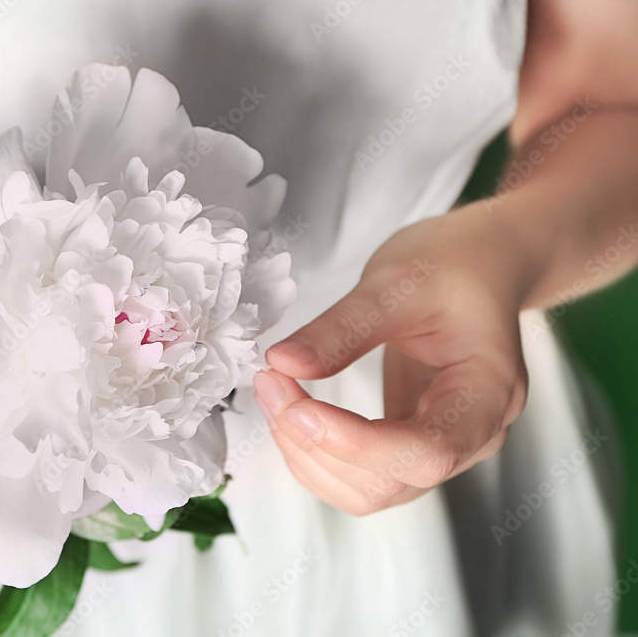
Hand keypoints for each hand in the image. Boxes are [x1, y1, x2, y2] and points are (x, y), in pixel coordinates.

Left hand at [253, 203, 529, 514]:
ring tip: (275, 396)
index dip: (356, 444)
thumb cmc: (456, 267)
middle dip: (318, 444)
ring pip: (370, 491)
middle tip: (271, 385)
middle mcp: (474, 436)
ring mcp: (444, 447)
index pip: (428, 451)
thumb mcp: (396, 283)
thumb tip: (283, 363)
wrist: (482, 266)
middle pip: (391, 481)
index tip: (297, 409)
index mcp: (488, 394)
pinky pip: (361, 478)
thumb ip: (341, 328)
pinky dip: (316, 456)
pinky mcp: (411, 446)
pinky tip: (291, 415)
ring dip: (310, 456)